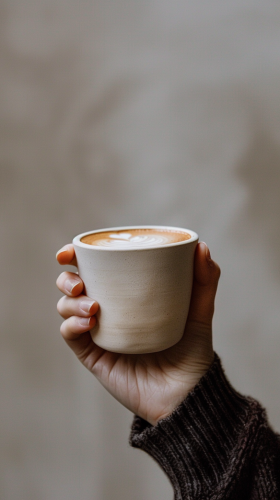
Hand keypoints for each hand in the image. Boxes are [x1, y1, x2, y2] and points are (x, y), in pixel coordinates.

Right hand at [56, 242, 219, 425]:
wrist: (187, 396)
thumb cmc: (193, 353)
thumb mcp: (200, 313)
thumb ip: (204, 281)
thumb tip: (201, 245)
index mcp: (126, 295)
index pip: (96, 269)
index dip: (77, 256)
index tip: (72, 250)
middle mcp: (108, 311)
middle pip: (73, 286)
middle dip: (66, 278)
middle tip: (79, 282)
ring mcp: (98, 334)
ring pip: (66, 308)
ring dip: (70, 302)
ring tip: (93, 307)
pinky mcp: (93, 356)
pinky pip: (70, 335)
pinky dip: (71, 325)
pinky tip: (88, 323)